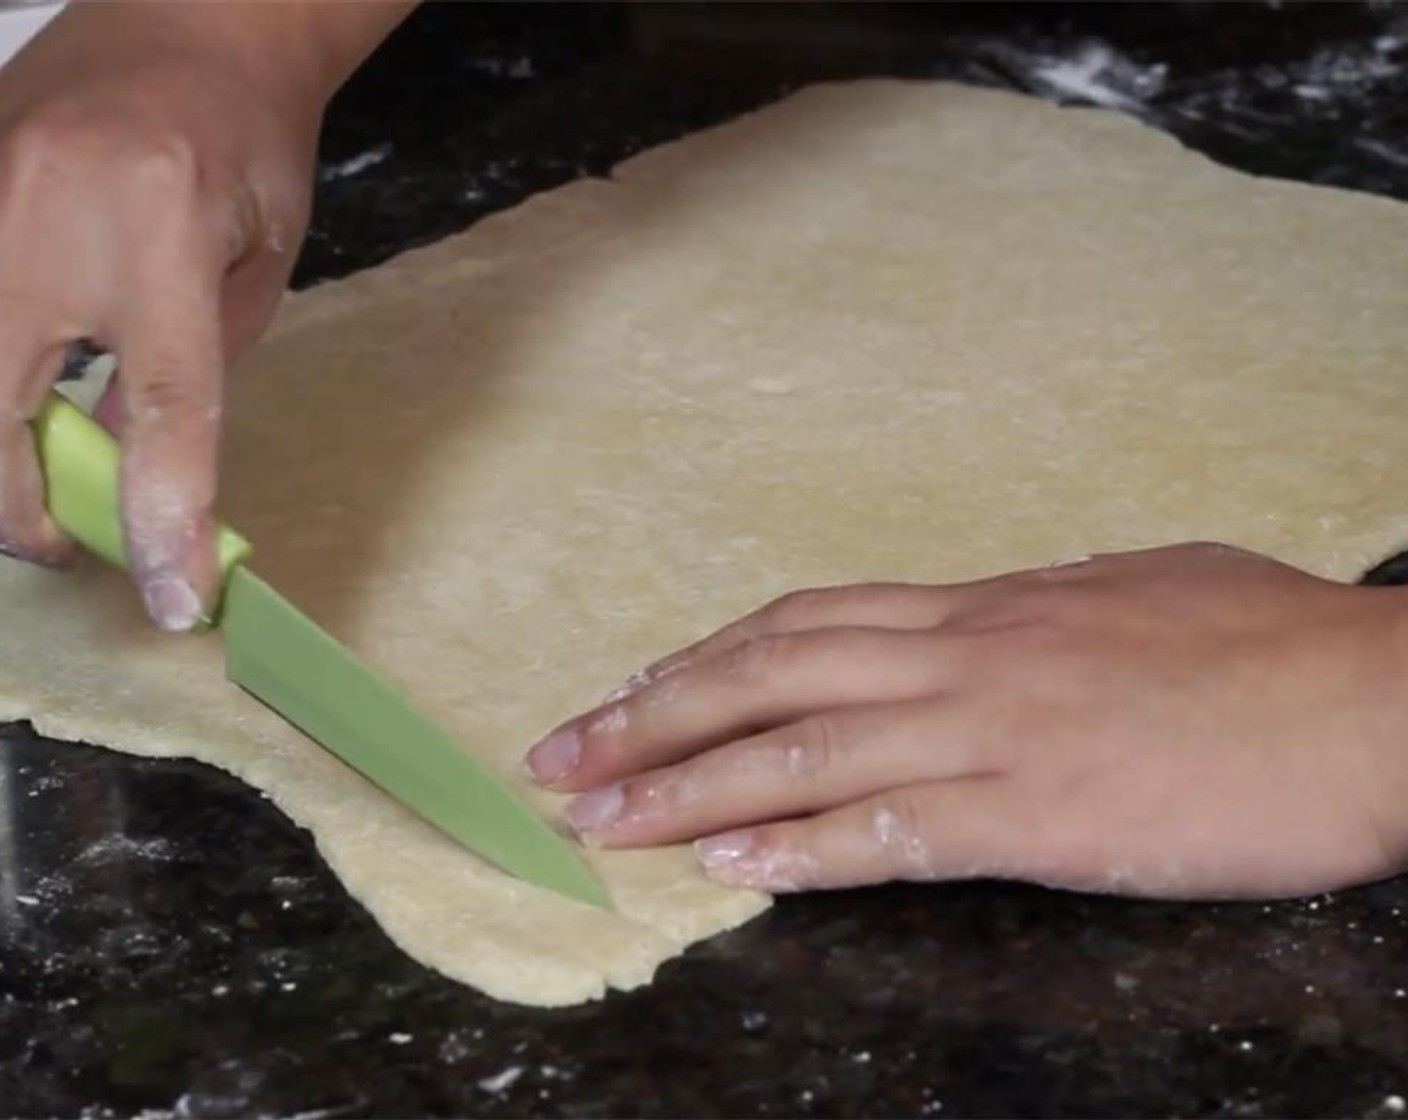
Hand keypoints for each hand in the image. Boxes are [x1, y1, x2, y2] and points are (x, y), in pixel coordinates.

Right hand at [0, 2, 406, 627]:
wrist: (188, 20)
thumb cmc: (245, 143)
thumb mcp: (252, 266)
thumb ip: (191, 373)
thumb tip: (135, 478)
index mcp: (161, 223)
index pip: (163, 405)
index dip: (165, 514)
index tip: (172, 592)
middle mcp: (43, 209)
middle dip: (20, 508)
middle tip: (65, 540)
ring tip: (34, 485)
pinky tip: (18, 396)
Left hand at [527, 543, 1407, 899]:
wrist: (1370, 697)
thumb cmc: (1265, 639)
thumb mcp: (1134, 591)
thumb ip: (1042, 607)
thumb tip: (992, 611)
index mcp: (987, 607)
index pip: (807, 623)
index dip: (706, 657)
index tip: (631, 687)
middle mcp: (967, 657)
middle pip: (771, 675)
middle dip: (654, 717)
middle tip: (561, 756)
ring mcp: (995, 732)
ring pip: (805, 753)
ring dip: (689, 789)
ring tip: (600, 821)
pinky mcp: (1040, 814)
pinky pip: (893, 832)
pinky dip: (801, 851)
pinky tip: (729, 871)